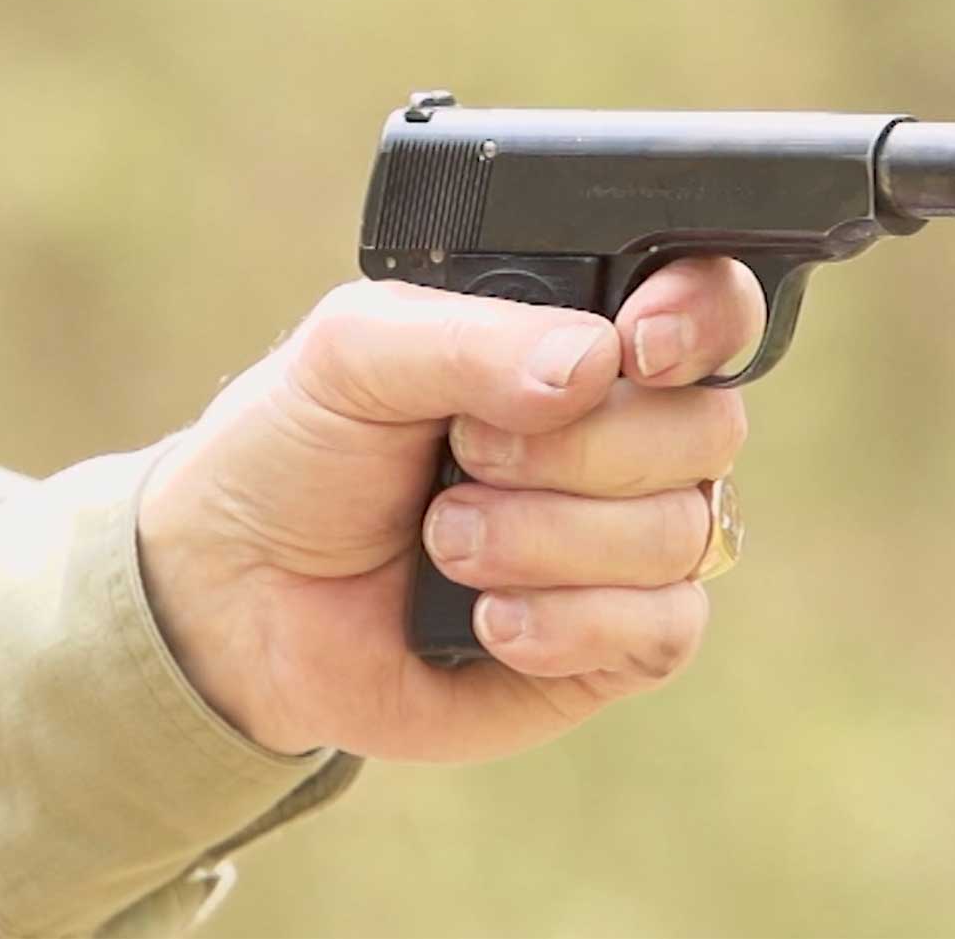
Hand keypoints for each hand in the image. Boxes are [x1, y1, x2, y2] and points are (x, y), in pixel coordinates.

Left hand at [136, 259, 764, 759]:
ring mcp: (632, 543)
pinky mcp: (620, 646)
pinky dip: (568, 624)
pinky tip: (484, 620)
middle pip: (708, 427)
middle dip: (577, 450)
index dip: (702, 320)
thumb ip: (473, 338)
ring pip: (681, 533)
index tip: (637, 347)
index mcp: (584, 341)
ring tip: (446, 541)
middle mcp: (629, 436)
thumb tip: (598, 365)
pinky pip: (664, 629)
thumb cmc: (302, 450)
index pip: (713, 308)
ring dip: (546, 541)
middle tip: (465, 454)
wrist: (240, 596)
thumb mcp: (354, 353)